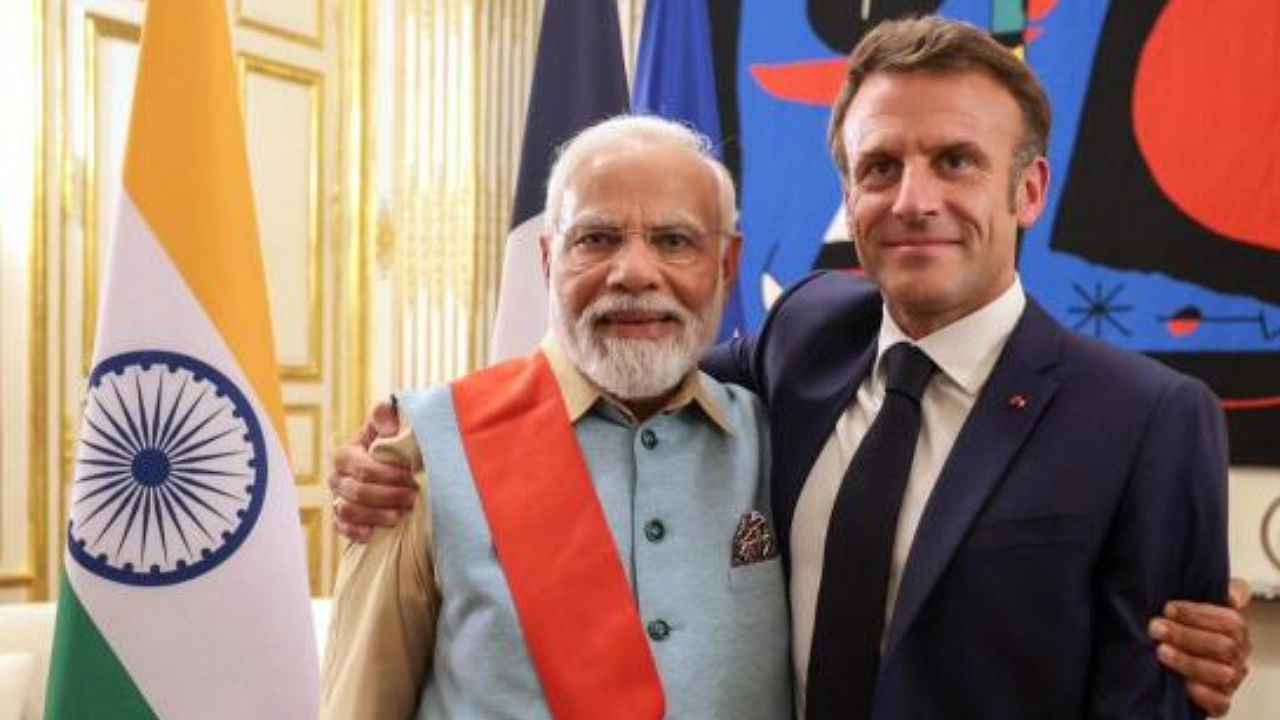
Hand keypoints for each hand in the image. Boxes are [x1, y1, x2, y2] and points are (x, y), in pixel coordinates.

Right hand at [328, 401, 417, 542]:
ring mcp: (337, 499)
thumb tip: (390, 427)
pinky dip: (356, 532)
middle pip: (357, 491)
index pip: (362, 467)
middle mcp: (337, 478)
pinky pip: (342, 528)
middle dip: (388, 495)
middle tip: (413, 496)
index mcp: (346, 454)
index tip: (412, 477)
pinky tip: (374, 532)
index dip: (388, 474)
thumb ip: (385, 416)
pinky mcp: (341, 520)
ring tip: (400, 516)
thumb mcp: (388, 426)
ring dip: (376, 514)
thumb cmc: (390, 445)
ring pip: (348, 511)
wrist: (390, 468)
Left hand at [1149, 578, 1252, 716]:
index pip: (1230, 621)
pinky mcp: (1219, 701)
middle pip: (1223, 646)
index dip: (1198, 614)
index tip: (1169, 608)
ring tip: (1160, 651)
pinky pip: (1219, 702)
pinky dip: (1202, 694)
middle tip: (1155, 628)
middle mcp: (1236, 656)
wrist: (1174, 659)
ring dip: (1187, 661)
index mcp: (1236, 632)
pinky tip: (1183, 683)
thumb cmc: (1186, 629)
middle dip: (1185, 635)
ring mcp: (1230, 680)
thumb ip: (1219, 592)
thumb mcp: (1196, 606)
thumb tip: (1233, 596)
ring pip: (1220, 674)